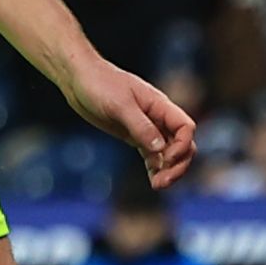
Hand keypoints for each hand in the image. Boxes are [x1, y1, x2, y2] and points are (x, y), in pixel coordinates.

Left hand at [62, 55, 198, 189]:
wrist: (79, 79)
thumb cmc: (100, 84)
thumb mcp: (120, 105)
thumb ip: (141, 127)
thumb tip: (160, 149)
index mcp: (160, 105)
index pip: (186, 128)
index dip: (182, 146)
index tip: (166, 159)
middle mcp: (158, 117)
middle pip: (183, 144)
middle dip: (179, 164)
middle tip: (163, 182)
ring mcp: (147, 127)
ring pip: (169, 152)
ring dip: (169, 170)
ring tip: (158, 186)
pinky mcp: (133, 135)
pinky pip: (152, 155)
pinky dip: (155, 169)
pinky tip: (153, 181)